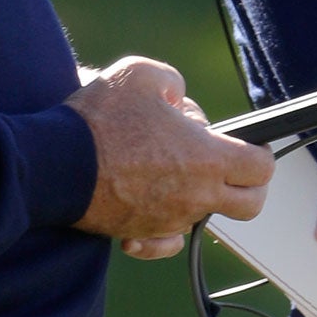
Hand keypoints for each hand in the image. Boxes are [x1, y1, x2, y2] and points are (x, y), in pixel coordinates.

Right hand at [66, 56, 273, 257]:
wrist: (54, 164)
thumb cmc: (100, 118)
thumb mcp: (142, 75)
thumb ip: (174, 83)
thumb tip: (179, 102)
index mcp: (207, 159)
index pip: (262, 168)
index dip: (261, 153)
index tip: (249, 144)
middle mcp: (196, 196)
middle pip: (250, 205)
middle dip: (248, 186)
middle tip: (227, 166)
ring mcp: (169, 219)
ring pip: (204, 216)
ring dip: (198, 194)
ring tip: (166, 166)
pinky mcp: (142, 234)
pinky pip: (168, 241)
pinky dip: (166, 227)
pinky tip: (152, 204)